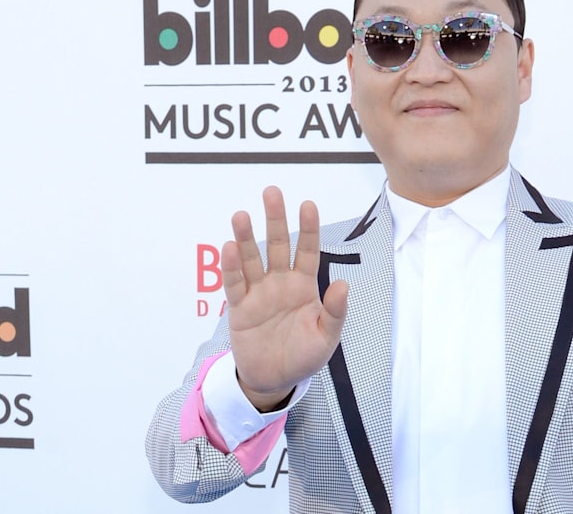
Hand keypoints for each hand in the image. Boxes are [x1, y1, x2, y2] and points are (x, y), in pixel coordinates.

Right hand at [222, 187, 348, 410]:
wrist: (275, 380)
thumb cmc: (304, 356)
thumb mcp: (327, 337)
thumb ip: (335, 312)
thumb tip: (343, 284)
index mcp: (305, 286)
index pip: (307, 250)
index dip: (308, 228)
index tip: (307, 204)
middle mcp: (280, 283)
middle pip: (277, 245)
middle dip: (275, 219)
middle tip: (271, 192)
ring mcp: (258, 293)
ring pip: (252, 259)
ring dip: (246, 237)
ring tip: (241, 215)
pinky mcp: (239, 308)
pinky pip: (235, 284)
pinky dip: (231, 267)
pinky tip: (229, 247)